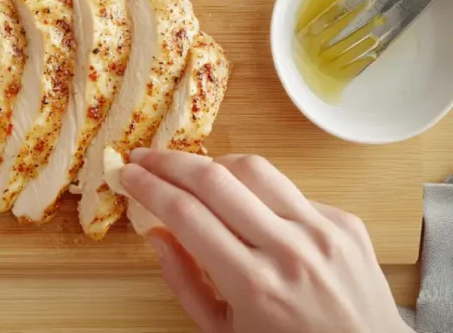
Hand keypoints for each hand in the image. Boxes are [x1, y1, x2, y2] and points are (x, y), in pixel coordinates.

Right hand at [121, 148, 410, 332]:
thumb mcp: (223, 332)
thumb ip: (183, 282)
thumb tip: (156, 233)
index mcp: (253, 285)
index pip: (186, 214)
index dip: (149, 187)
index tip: (127, 174)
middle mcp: (289, 250)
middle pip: (214, 179)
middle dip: (169, 161)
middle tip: (144, 158)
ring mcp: (323, 230)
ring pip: (254, 168)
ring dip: (212, 163)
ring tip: (189, 170)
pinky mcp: (345, 221)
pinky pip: (289, 190)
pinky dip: (257, 192)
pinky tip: (245, 206)